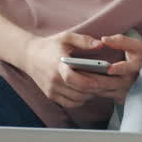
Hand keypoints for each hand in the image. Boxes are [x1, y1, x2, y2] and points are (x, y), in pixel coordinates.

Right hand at [21, 32, 141, 108]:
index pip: (72, 79)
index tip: (101, 81)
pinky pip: (70, 103)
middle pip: (79, 91)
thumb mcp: (66, 37)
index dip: (89, 82)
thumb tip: (101, 44)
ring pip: (77, 99)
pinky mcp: (51, 96)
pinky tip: (89, 92)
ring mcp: (52, 90)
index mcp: (57, 65)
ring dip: (91, 95)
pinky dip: (82, 100)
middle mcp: (54, 80)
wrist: (28, 56)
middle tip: (112, 86)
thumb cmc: (49, 45)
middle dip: (97, 89)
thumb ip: (84, 40)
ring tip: (103, 88)